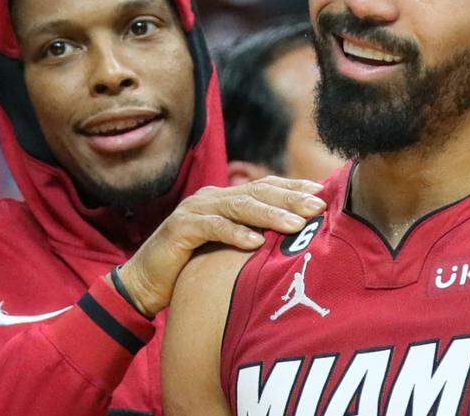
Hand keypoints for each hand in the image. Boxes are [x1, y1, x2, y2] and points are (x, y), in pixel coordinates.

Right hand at [115, 176, 325, 316]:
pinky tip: (256, 242)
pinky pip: (212, 228)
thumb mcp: (229, 249)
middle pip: (257, 192)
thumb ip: (254, 236)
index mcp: (225, 198)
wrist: (146, 282)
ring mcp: (195, 210)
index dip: (294, 189)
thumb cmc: (193, 267)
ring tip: (296, 225)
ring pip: (239, 206)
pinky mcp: (180, 229)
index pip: (266, 187)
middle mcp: (212, 198)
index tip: (323, 194)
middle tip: (318, 208)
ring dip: (270, 215)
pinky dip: (235, 234)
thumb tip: (298, 238)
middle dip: (290, 200)